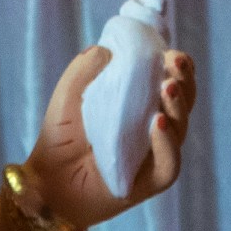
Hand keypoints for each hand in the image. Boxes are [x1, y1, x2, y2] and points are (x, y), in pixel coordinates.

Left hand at [22, 44, 197, 230]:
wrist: (46, 181)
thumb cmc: (60, 138)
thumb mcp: (68, 95)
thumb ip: (84, 68)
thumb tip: (109, 48)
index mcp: (143, 103)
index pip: (173, 81)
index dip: (178, 66)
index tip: (171, 52)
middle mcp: (156, 128)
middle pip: (184, 101)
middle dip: (184, 79)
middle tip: (175, 62)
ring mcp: (156, 155)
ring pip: (180, 129)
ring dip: (178, 105)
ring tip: (168, 86)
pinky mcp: (150, 182)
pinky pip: (169, 163)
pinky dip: (167, 143)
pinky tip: (158, 124)